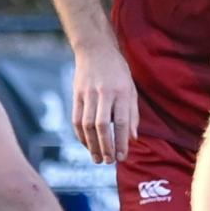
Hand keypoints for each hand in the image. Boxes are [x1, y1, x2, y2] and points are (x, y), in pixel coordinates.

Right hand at [72, 45, 138, 163]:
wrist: (95, 49)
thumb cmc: (117, 72)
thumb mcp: (131, 89)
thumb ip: (133, 114)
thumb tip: (133, 138)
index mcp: (121, 92)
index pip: (121, 122)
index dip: (121, 141)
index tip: (122, 156)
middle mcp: (104, 93)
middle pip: (102, 125)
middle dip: (105, 146)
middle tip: (109, 161)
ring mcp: (88, 94)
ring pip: (87, 124)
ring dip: (91, 145)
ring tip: (97, 159)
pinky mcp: (76, 95)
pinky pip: (76, 119)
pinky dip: (81, 135)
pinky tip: (87, 145)